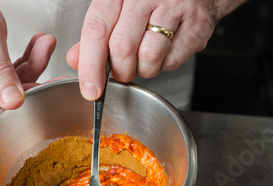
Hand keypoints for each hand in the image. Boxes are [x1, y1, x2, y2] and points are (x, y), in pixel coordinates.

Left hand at [67, 0, 243, 100]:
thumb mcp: (116, 8)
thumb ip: (96, 34)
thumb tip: (76, 61)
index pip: (97, 30)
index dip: (91, 65)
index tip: (90, 89)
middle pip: (122, 48)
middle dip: (119, 71)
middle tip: (122, 70)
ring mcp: (175, 7)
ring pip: (149, 58)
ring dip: (143, 70)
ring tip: (145, 56)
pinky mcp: (197, 24)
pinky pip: (172, 62)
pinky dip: (164, 66)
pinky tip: (164, 50)